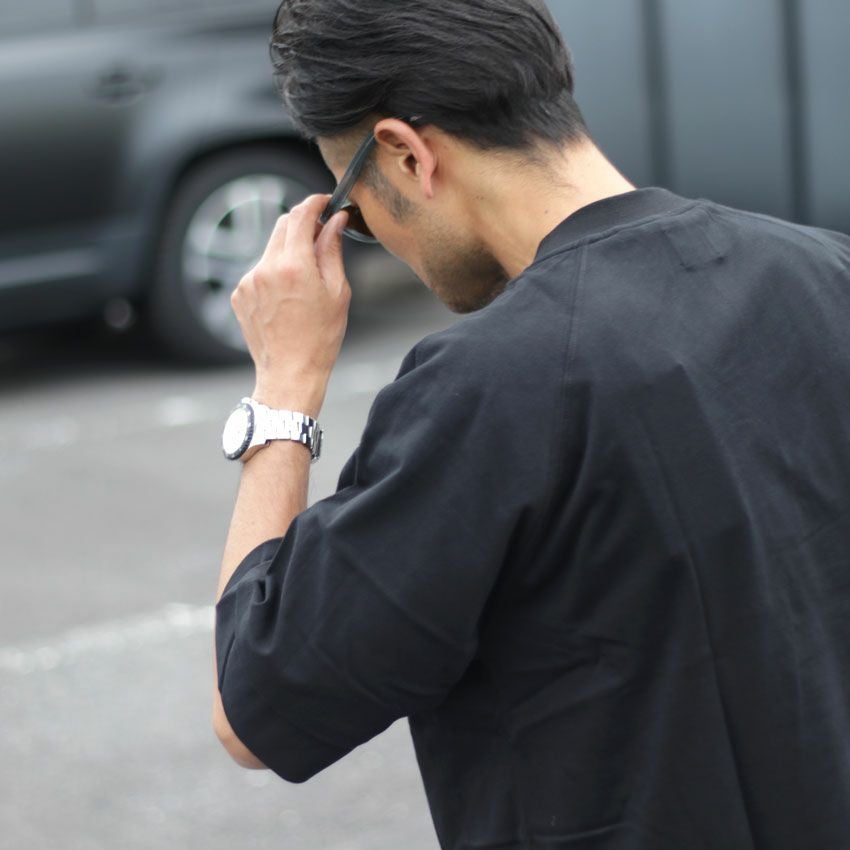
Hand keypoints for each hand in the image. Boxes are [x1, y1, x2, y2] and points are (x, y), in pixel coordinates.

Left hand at [231, 195, 350, 417]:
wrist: (290, 373)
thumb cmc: (320, 338)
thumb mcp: (338, 292)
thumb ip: (332, 250)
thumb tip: (336, 221)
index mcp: (293, 266)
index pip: (300, 215)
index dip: (315, 203)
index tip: (325, 203)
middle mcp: (265, 268)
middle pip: (282, 226)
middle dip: (302, 225)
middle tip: (321, 235)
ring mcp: (248, 281)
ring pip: (271, 249)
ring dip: (289, 252)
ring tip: (305, 282)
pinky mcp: (239, 294)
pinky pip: (259, 270)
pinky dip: (274, 272)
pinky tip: (288, 298)